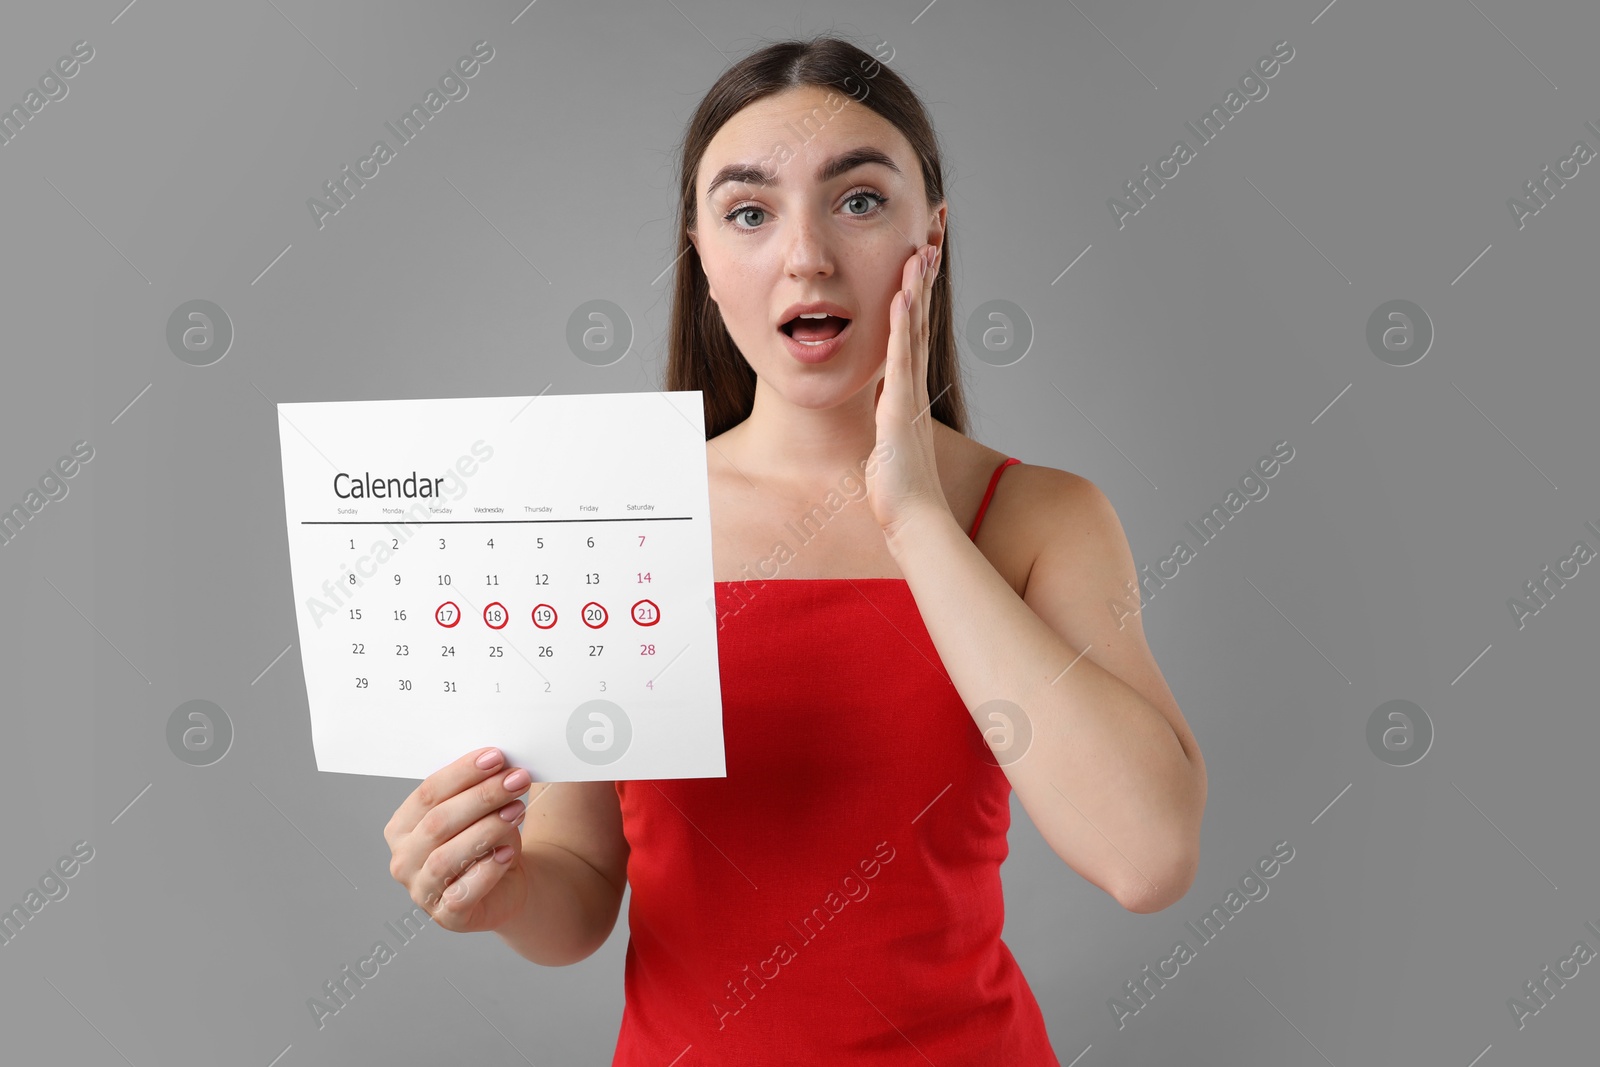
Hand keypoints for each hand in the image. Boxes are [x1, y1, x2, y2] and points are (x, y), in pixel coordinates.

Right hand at [384, 747, 531, 933]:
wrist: (508, 885)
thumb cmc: (489, 842)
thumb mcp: (482, 810)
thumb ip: (479, 787)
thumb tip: (498, 762)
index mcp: (402, 827)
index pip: (427, 794)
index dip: (462, 773)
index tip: (495, 757)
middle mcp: (404, 860)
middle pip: (437, 822)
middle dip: (481, 797)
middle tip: (516, 779)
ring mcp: (421, 891)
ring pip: (446, 858)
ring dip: (486, 830)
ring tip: (517, 811)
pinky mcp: (447, 916)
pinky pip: (462, 893)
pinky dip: (486, 871)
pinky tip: (508, 854)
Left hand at [868, 242, 949, 538]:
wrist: (914, 518)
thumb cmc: (899, 492)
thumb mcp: (887, 449)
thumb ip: (885, 429)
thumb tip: (879, 423)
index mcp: (907, 395)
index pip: (911, 338)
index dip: (915, 302)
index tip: (918, 268)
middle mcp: (912, 389)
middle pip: (918, 325)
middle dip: (923, 284)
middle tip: (929, 246)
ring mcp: (908, 396)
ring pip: (912, 333)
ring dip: (915, 292)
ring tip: (919, 255)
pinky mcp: (900, 407)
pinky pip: (900, 358)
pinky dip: (900, 325)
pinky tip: (900, 297)